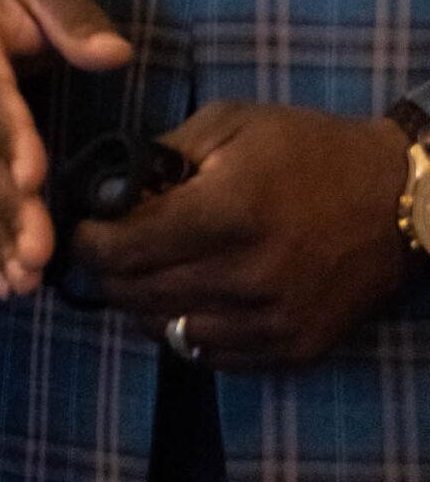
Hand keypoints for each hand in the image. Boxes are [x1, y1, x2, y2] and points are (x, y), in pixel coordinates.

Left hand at [68, 101, 415, 369]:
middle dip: (107, 273)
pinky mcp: (295, 348)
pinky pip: (212, 356)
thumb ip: (161, 155)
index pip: (126, 248)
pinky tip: (183, 301)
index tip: (82, 229)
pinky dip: (185, 332)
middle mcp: (248, 275)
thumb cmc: (308, 149)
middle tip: (102, 254)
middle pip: (138, 294)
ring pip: (168, 331)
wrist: (401, 199)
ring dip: (141, 306)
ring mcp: (274, 320)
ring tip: (140, 277)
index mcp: (228, 214)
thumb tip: (107, 189)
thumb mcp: (229, 124)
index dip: (89, 242)